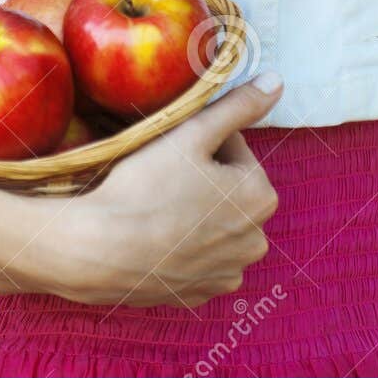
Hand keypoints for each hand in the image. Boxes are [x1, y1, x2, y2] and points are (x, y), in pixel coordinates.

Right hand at [51, 77, 283, 309]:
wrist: (99, 251)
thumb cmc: (146, 186)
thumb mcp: (192, 133)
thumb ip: (239, 105)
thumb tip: (277, 82)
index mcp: (260, 196)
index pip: (233, 148)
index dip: (198, 142)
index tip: (171, 151)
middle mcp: (255, 240)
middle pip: (227, 188)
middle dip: (202, 178)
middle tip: (160, 176)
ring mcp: (228, 272)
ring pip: (213, 223)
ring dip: (194, 212)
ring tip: (155, 207)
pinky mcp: (201, 295)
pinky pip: (197, 258)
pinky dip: (182, 246)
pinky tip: (155, 237)